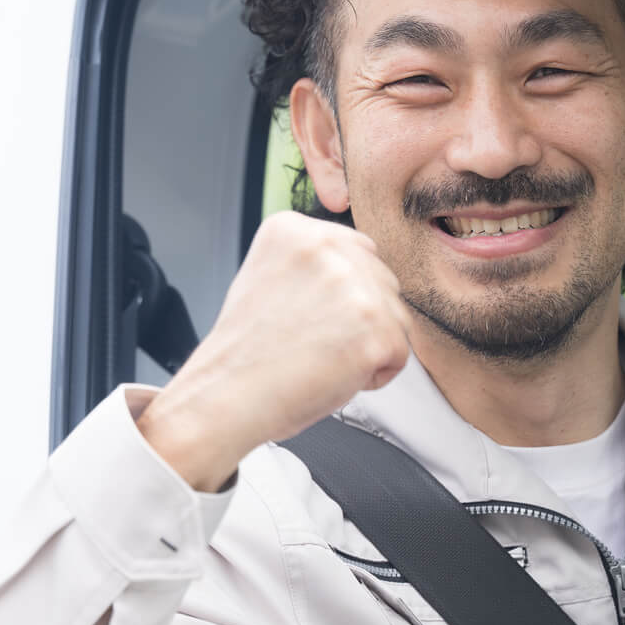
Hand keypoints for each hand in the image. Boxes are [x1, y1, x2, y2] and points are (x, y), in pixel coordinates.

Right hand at [136, 212, 413, 490]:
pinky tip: (332, 375)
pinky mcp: (375, 330)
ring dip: (368, 345)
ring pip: (395, 317)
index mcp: (294, 228)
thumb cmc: (245, 351)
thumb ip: (314, 263)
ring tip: (320, 358)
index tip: (309, 315)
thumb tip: (364, 269)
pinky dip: (374, 375)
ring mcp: (353, 287)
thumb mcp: (267, 276)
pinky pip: (399, 354)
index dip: (342, 294)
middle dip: (360, 317)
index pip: (357, 251)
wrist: (225, 396)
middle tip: (313, 341)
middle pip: (382, 281)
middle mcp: (326, 246)